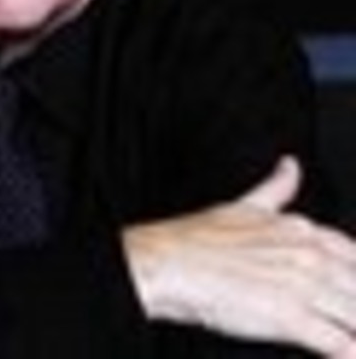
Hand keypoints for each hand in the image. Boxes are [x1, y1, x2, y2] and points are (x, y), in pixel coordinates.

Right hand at [122, 156, 355, 356]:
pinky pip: (337, 342)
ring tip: (351, 335)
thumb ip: (276, 188)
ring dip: (355, 324)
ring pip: (355, 313)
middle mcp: (307, 254)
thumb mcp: (244, 205)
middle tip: (350, 312)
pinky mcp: (289, 316)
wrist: (169, 263)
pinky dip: (346, 351)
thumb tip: (291, 166)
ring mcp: (301, 285)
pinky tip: (344, 354)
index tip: (352, 287)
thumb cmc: (198, 239)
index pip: (353, 255)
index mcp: (300, 229)